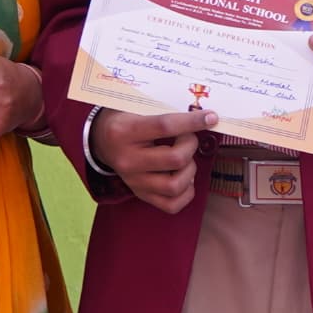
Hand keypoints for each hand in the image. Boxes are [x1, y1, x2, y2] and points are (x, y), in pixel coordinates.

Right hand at [92, 105, 211, 212]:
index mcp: (124, 132)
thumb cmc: (124, 120)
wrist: (101, 142)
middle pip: (175, 159)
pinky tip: (184, 176)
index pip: (164, 126)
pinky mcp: (141, 194)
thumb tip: (199, 113)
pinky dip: (186, 192)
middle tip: (188, 138)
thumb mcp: (135, 108)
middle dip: (191, 145)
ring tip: (185, 159)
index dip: (192, 121)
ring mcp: (134, 181)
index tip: (211, 117)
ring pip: (175, 185)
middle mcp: (128, 160)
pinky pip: (172, 204)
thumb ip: (163, 109)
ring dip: (190, 170)